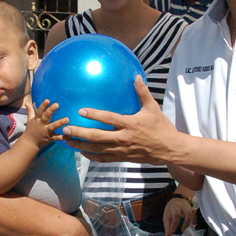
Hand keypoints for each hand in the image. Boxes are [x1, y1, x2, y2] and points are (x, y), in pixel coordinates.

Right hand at [23, 99, 68, 148]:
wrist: (29, 143)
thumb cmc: (31, 129)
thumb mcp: (29, 119)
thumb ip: (30, 111)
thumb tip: (27, 102)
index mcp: (37, 119)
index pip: (39, 111)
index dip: (43, 105)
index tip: (47, 100)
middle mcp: (41, 125)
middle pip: (46, 117)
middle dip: (50, 111)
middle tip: (57, 104)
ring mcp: (46, 132)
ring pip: (53, 127)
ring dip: (59, 123)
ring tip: (67, 119)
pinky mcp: (50, 138)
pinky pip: (57, 138)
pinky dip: (62, 137)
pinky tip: (69, 136)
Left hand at [62, 76, 177, 163]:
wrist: (169, 149)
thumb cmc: (161, 127)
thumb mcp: (153, 108)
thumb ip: (142, 92)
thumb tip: (136, 77)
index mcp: (130, 124)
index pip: (108, 119)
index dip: (94, 115)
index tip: (80, 111)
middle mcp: (123, 138)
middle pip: (97, 137)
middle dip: (80, 133)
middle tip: (65, 129)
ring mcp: (121, 150)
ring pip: (97, 149)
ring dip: (80, 145)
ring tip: (67, 141)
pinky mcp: (122, 158)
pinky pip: (103, 159)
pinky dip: (91, 156)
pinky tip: (82, 151)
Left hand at [163, 196, 193, 235]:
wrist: (178, 200)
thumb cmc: (171, 210)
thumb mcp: (167, 217)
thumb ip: (167, 228)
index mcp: (175, 208)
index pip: (176, 215)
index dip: (174, 224)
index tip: (172, 231)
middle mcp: (183, 207)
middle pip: (187, 213)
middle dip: (186, 222)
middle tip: (182, 230)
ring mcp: (189, 208)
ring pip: (192, 214)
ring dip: (190, 222)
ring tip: (184, 228)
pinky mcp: (192, 210)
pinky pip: (195, 215)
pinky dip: (195, 220)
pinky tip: (193, 225)